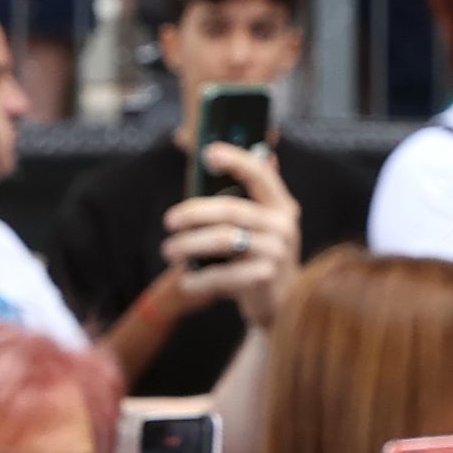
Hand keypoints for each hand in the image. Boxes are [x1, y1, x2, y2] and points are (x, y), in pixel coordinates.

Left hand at [162, 140, 299, 324]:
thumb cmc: (259, 255)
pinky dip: (199, 278)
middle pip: (231, 210)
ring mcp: (276, 252)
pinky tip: (186, 281)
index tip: (208, 152)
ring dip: (190, 244)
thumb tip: (210, 155)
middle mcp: (283, 225)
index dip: (236, 161)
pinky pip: (224, 275)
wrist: (281, 301)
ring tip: (169, 249)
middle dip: (194, 212)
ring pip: (224, 240)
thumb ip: (240, 197)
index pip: (260, 174)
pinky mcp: (265, 278)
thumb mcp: (257, 225)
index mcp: (280, 204)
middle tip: (169, 220)